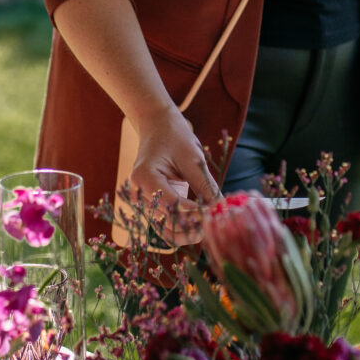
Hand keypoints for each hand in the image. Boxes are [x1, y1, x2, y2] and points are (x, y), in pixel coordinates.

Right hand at [127, 103, 219, 243]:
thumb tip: (221, 208)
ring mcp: (142, 202)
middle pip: (167, 221)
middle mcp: (138, 194)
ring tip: (211, 225)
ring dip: (188, 232)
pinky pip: (166, 225)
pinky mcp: (151, 206)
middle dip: (193, 225)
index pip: (171, 204)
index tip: (216, 213)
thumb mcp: (192, 157)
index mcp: (144, 177)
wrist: (157, 127)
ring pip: (165, 230)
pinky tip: (201, 223)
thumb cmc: (174, 137)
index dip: (195, 212)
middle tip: (216, 222)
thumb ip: (205, 184)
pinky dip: (184, 227)